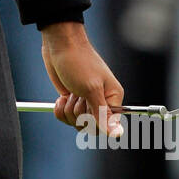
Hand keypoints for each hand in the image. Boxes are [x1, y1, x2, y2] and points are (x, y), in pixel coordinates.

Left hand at [40, 22, 124, 137]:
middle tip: (77, 96)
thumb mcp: (91, 90)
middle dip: (78, 114)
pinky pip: (65, 116)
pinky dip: (60, 108)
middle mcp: (101, 102)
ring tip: (71, 92)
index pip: (106, 126)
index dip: (93, 122)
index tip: (86, 107)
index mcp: (113, 99)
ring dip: (68, 109)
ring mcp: (85, 101)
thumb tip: (118, 134)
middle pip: (89, 126)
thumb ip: (103, 114)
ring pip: (75, 122)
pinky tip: (62, 96)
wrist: (60, 44)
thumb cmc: (79, 62)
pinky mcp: (71, 99)